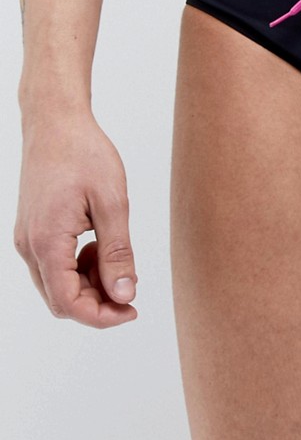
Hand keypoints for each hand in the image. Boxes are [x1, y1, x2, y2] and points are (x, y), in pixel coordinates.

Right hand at [13, 111, 138, 327]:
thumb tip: (124, 295)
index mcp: (47, 242)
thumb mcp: (113, 203)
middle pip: (60, 300)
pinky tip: (101, 247)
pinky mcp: (33, 230)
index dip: (102, 317)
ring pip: (57, 285)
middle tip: (131, 287)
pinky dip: (80, 268)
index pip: (68, 304)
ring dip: (90, 284)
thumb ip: (118, 253)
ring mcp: (28, 239)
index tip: (132, 310)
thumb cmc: (84, 154)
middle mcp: (29, 246)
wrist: (56, 122)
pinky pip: (54, 265)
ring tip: (118, 259)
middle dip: (97, 304)